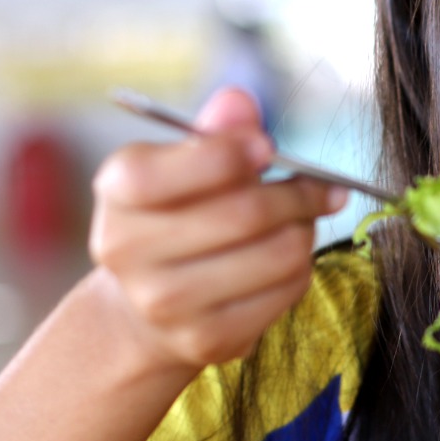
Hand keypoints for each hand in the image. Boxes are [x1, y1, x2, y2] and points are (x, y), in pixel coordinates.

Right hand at [88, 86, 346, 369]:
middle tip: (320, 185)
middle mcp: (128, 250)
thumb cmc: (175, 215)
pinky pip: (286, 291)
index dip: (236, 153)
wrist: (144, 307)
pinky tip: (286, 257)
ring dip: (304, 230)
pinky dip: (300, 268)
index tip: (268, 148)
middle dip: (297, 193)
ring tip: (300, 220)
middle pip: (247, 212)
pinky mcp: (206, 339)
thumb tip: (238, 101)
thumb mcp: (180, 165)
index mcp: (119, 190)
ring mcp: (164, 303)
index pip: (189, 165)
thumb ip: (212, 133)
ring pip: (278, 253)